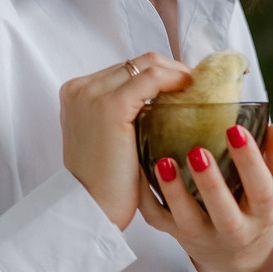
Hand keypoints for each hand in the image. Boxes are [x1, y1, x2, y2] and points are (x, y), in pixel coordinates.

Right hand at [61, 53, 192, 227]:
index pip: (125, 70)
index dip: (158, 74)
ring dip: (176, 73)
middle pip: (137, 62)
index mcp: (76, 93)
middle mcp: (81, 88)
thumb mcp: (106, 139)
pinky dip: (175, 80)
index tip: (181, 85)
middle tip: (194, 86)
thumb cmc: (102, 183)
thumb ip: (123, 116)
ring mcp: (93, 95)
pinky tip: (191, 93)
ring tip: (196, 90)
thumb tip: (158, 103)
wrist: (90, 208)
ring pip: (147, 64)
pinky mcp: (111, 107)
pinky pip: (152, 78)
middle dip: (170, 70)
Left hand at [141, 121, 272, 271]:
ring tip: (165, 162)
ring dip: (174, 192)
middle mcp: (234, 228)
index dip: (250, 162)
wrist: (233, 251)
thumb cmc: (254, 204)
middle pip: (224, 212)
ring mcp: (202, 233)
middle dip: (211, 183)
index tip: (236, 130)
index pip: (261, 189)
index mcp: (262, 211)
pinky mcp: (174, 233)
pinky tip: (141, 170)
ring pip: (187, 219)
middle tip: (198, 151)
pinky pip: (156, 218)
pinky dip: (145, 196)